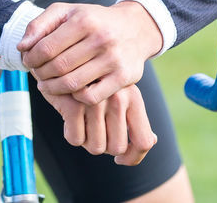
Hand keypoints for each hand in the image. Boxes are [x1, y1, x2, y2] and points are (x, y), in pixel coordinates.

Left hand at [18, 1, 161, 104]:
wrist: (135, 27)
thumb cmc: (95, 20)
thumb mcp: (67, 12)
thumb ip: (40, 25)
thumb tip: (22, 47)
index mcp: (84, 20)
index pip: (46, 48)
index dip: (31, 58)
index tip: (28, 61)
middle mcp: (101, 38)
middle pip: (58, 67)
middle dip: (40, 73)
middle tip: (37, 73)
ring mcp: (114, 59)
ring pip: (72, 84)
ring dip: (53, 88)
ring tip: (47, 83)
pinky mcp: (123, 77)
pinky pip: (91, 96)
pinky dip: (76, 96)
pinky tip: (71, 90)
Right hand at [37, 83, 157, 165]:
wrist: (63, 56)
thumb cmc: (93, 81)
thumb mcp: (119, 93)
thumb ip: (134, 116)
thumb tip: (153, 141)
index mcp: (133, 97)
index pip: (143, 141)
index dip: (133, 158)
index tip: (119, 159)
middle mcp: (118, 98)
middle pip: (117, 148)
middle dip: (104, 146)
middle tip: (94, 131)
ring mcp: (97, 101)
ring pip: (95, 147)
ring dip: (87, 141)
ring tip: (82, 122)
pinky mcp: (75, 104)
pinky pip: (75, 139)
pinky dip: (71, 134)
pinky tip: (69, 119)